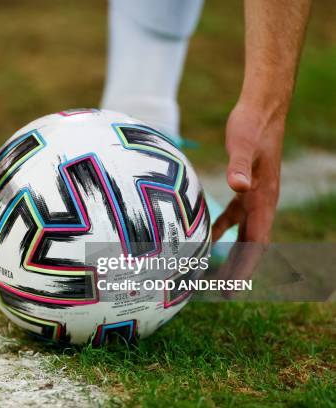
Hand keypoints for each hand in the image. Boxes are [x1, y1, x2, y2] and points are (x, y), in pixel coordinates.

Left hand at [211, 102, 284, 288]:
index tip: (234, 287)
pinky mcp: (244, 186)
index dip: (246, 266)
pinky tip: (205, 237)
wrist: (262, 108)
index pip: (257, 242)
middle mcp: (262, 201)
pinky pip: (233, 216)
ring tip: (214, 273)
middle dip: (238, 269)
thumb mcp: (243, 144)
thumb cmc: (253, 125)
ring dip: (231, 253)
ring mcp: (254, 195)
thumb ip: (240, 166)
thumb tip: (239, 186)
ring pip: (243, 233)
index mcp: (264, 198)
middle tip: (222, 292)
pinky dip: (221, 229)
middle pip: (251, 244)